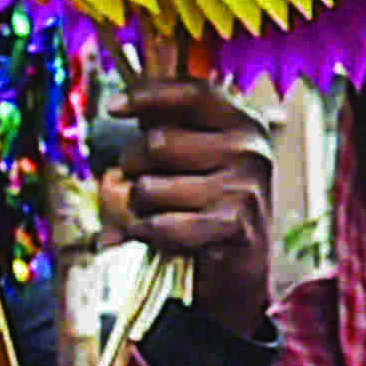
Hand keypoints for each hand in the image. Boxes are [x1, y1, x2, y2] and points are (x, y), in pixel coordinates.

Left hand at [96, 80, 279, 327]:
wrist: (239, 272)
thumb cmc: (207, 207)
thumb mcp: (195, 159)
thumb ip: (167, 129)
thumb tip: (117, 107)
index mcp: (244, 124)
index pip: (193, 93)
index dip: (148, 96)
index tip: (114, 108)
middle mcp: (251, 150)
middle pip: (157, 143)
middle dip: (133, 167)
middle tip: (143, 185)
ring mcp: (246, 187)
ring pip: (149, 187)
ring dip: (139, 208)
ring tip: (158, 216)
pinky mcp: (235, 225)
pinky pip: (161, 224)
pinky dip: (148, 234)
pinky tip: (161, 237)